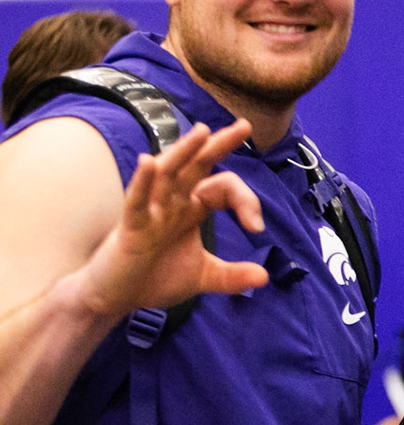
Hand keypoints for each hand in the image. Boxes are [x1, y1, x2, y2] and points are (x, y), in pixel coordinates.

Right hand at [72, 120, 267, 318]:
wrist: (117, 299)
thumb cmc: (154, 278)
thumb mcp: (202, 277)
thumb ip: (233, 276)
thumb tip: (264, 277)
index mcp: (190, 208)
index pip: (223, 187)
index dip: (246, 201)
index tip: (257, 227)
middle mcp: (171, 203)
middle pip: (196, 166)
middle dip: (219, 145)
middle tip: (244, 125)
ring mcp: (149, 212)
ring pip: (167, 174)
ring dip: (184, 152)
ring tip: (203, 131)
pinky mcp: (130, 228)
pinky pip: (135, 200)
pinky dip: (141, 182)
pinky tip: (148, 163)